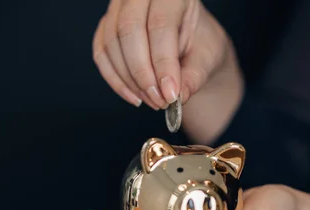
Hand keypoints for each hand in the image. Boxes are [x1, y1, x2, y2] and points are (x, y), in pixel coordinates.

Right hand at [92, 0, 230, 110]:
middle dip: (143, 73)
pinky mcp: (106, 26)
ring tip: (152, 101)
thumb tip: (179, 96)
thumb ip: (194, 76)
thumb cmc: (200, 45)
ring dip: (130, 80)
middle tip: (159, 101)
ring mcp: (120, 8)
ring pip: (112, 42)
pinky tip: (135, 97)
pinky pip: (101, 53)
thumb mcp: (207, 59)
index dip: (163, 62)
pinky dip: (116, 80)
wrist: (191, 45)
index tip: (170, 94)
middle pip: (129, 28)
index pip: (161, 23)